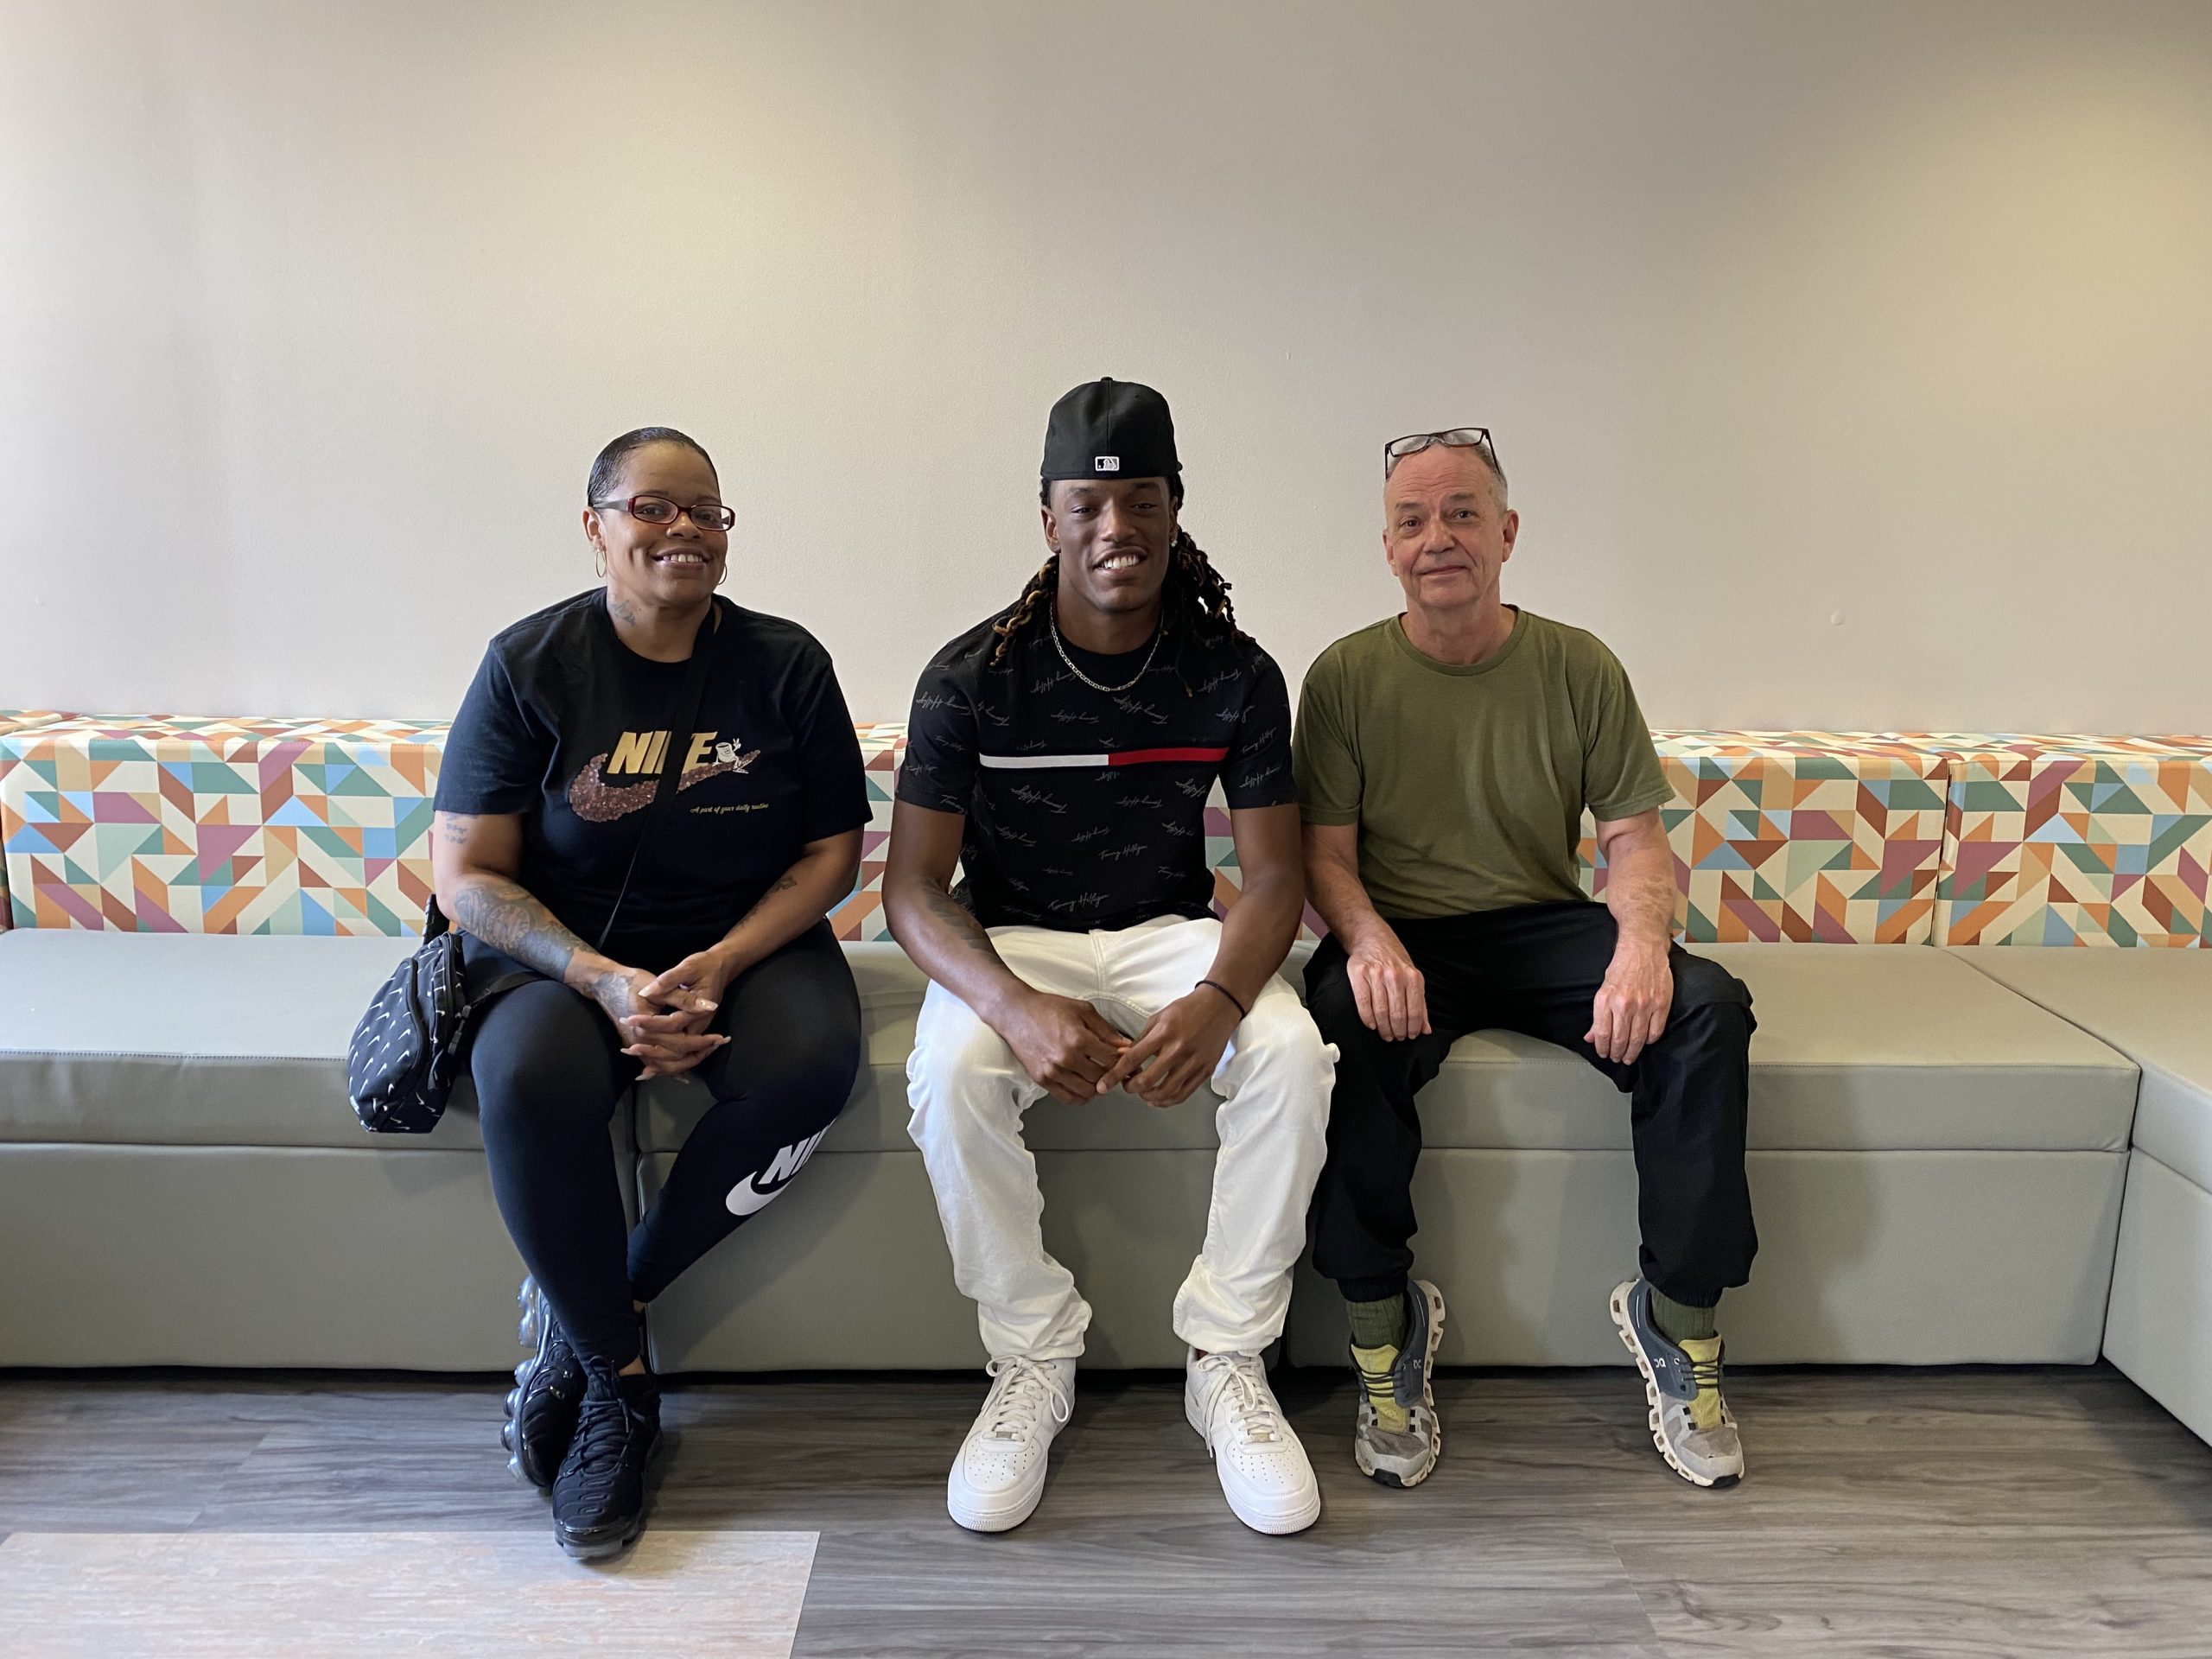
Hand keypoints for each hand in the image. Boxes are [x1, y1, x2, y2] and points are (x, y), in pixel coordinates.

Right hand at [587, 959, 723, 1081]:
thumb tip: (711, 1006)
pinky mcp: (634, 1045)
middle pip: (675, 1057)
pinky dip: (668, 1069)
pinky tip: (683, 1076)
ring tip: (708, 1052)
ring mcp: (635, 1046)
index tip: (722, 1037)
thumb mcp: (662, 987)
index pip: (682, 1041)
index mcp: (648, 1029)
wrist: (606, 984)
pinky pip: (653, 1063)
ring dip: (687, 1062)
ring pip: (665, 1065)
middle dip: (700, 1052)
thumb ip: (685, 999)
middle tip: (719, 1044)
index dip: (704, 1040)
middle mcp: (640, 1042)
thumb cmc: (633, 982)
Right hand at [999, 991, 1129, 1105]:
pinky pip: (1068, 1099)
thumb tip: (1125, 1046)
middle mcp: (1066, 1059)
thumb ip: (1106, 1030)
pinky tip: (1084, 1085)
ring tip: (1097, 1075)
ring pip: (1088, 1092)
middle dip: (1110, 1072)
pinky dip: (1080, 1096)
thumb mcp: (1082, 1010)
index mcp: (1078, 1039)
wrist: (1015, 1013)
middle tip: (1111, 1066)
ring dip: (1096, 1086)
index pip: (1111, 1060)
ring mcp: (1053, 1072)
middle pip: (1101, 1078)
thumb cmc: (1048, 1008)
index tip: (1122, 1058)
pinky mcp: (1042, 1080)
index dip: (1121, 1059)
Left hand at [1097, 989, 1243, 1108]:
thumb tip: (1124, 1058)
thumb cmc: (1188, 1009)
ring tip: (1142, 1093)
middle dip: (1131, 1088)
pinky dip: (1167, 1101)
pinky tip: (1159, 1098)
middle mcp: (1179, 1049)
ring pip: (1165, 1092)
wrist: (1220, 1006)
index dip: (1114, 1075)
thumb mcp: (1159, 1017)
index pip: (1133, 1059)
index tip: (1103, 1085)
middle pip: (1147, 1081)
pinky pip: (1183, 1094)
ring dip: (1148, 1097)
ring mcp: (1194, 1062)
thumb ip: (1141, 1040)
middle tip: (1126, 1086)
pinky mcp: (1205, 1071)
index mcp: (1164, 1033)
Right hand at [1345, 924, 1428, 1041]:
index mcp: (1412, 977)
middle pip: (1397, 1014)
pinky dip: (1367, 1018)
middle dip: (1397, 1031)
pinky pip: (1363, 1003)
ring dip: (1383, 1028)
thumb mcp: (1413, 977)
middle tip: (1395, 1038)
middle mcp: (1395, 975)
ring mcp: (1376, 974)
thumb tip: (1426, 1029)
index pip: (1415, 1011)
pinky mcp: (1359, 974)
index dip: (1412, 1028)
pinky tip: (1371, 1025)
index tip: (1410, 1036)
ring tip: (1385, 1034)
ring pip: (1380, 1011)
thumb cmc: (1394, 960)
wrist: (1371, 938)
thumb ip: (1420, 1004)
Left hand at [1587, 935, 1671, 1064]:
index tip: (1604, 1053)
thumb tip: (1591, 1037)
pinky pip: (1656, 1031)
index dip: (1603, 1048)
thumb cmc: (1623, 966)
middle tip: (1618, 1059)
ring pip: (1638, 1039)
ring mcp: (1644, 1005)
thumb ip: (1598, 1015)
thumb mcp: (1603, 988)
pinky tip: (1646, 1041)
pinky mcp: (1661, 1004)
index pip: (1602, 1034)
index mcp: (1606, 999)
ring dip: (1633, 1052)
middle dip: (1617, 1054)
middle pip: (1620, 1040)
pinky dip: (1650, 1040)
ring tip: (1630, 1057)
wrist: (1643, 947)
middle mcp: (1624, 1004)